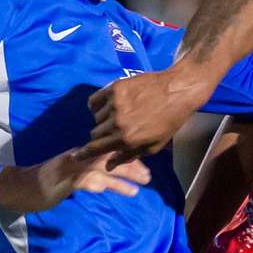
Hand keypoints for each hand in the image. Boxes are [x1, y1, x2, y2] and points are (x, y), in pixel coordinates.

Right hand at [0, 147, 151, 212]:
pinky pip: (80, 181)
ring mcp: (69, 168)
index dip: (129, 156)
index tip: (148, 164)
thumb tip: (113, 175)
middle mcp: (78, 157)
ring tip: (136, 189)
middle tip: (149, 177)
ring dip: (118, 178)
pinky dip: (93, 184)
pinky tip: (104, 190)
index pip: (110, 151)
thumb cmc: (50, 183)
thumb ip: (92, 173)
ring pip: (98, 168)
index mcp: (83, 155)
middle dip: (130, 166)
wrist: (21, 187)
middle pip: (109, 157)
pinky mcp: (60, 181)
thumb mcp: (74, 176)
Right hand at [80, 62, 213, 159]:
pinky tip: (109, 105)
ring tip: (120, 115)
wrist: (176, 91)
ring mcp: (114, 104)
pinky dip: (98, 104)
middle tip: (115, 130)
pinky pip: (95, 100)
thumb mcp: (153, 146)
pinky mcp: (114, 88)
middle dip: (102, 135)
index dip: (84, 154)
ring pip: (96, 117)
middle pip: (95, 133)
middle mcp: (117, 123)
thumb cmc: (168, 121)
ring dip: (104, 119)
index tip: (76, 156)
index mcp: (126, 139)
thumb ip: (129, 156)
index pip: (96, 149)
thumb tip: (109, 165)